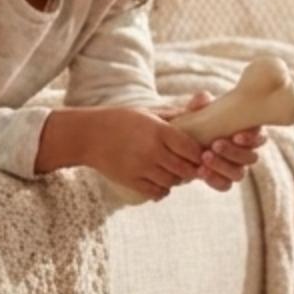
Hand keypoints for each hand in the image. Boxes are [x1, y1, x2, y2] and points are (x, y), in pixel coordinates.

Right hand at [41, 106, 203, 200]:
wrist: (87, 135)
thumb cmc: (122, 120)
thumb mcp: (149, 112)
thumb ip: (178, 113)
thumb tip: (207, 102)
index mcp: (159, 131)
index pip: (192, 149)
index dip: (201, 154)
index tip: (202, 153)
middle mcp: (152, 150)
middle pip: (186, 169)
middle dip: (193, 169)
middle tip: (192, 165)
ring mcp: (141, 168)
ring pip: (173, 182)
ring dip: (178, 179)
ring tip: (175, 171)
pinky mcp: (131, 181)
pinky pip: (157, 192)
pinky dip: (163, 189)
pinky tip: (161, 181)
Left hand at [167, 90, 266, 193]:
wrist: (178, 141)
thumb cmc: (194, 122)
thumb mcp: (195, 110)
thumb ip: (200, 105)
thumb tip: (204, 97)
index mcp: (246, 132)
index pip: (260, 138)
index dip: (252, 139)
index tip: (236, 136)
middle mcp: (245, 151)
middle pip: (251, 158)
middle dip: (233, 153)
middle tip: (214, 145)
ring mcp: (235, 167)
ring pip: (239, 173)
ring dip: (223, 166)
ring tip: (204, 158)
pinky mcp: (223, 179)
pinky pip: (225, 185)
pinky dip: (214, 179)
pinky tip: (201, 172)